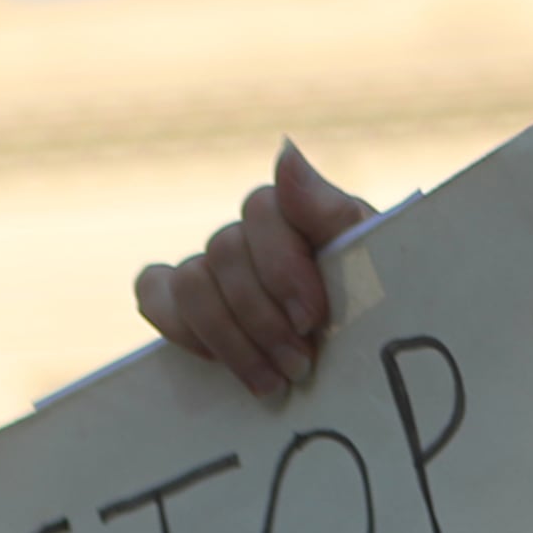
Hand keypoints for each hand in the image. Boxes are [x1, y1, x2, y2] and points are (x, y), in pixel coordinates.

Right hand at [132, 141, 374, 398]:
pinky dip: (179, 327)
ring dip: (230, 339)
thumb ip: (330, 211)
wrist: (369, 356)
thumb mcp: (372, 263)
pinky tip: (218, 360)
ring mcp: (213, 264)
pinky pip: (155, 293)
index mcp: (296, 212)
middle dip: (263, 319)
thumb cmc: (378, 305)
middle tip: (301, 366)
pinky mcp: (184, 297)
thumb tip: (285, 151)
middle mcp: (249, 232)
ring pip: (191, 284)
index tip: (312, 319)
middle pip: (224, 253)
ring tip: (274, 382)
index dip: (280, 266)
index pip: (262, 208)